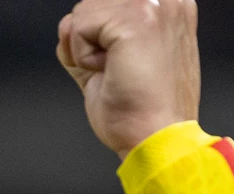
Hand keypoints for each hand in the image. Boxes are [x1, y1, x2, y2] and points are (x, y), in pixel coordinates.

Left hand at [57, 0, 199, 158]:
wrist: (158, 141)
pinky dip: (83, 58)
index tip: (123, 63)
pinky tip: (112, 74)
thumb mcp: (113, 61)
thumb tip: (67, 25)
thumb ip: (90, 35)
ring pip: (82, 12)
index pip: (104, 4)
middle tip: (121, 71)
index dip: (98, 35)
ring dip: (87, 50)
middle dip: (90, 40)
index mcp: (166, 6)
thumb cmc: (144, 112)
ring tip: (120, 73)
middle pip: (91, 3)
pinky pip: (78, 27)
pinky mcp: (134, 20)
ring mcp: (152, 5)